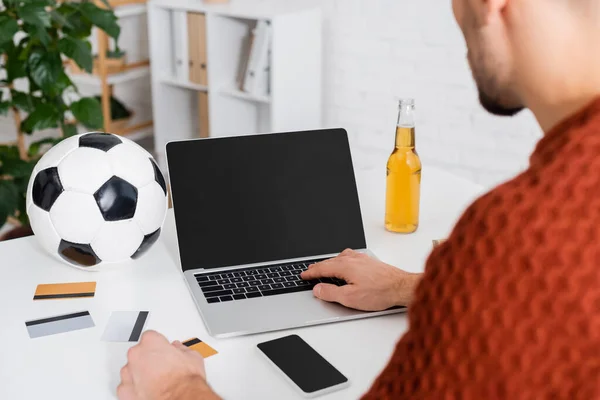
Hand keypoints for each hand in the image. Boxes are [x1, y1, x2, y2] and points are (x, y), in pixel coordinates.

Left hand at [117, 331, 220, 399]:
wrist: (181, 399)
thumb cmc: (184, 380)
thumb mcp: (192, 356)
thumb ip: (181, 349)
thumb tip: (179, 350)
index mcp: (151, 342)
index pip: (150, 337)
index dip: (159, 345)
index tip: (164, 351)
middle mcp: (136, 355)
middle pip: (138, 353)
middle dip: (148, 359)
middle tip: (162, 367)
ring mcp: (128, 373)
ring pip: (131, 370)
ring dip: (140, 374)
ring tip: (156, 381)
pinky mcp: (124, 391)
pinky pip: (127, 386)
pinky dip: (135, 388)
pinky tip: (148, 391)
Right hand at [301, 249, 421, 310]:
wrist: (401, 287)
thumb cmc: (380, 292)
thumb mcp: (350, 298)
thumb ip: (331, 293)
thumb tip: (317, 289)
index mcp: (345, 266)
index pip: (322, 268)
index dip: (311, 272)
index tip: (304, 275)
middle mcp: (353, 259)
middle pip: (330, 261)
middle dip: (318, 266)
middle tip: (310, 271)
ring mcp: (362, 259)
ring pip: (340, 257)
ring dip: (330, 262)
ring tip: (325, 267)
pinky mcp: (370, 261)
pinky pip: (350, 256)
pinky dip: (341, 259)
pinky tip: (345, 263)